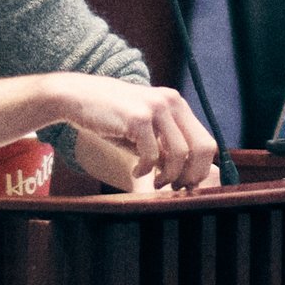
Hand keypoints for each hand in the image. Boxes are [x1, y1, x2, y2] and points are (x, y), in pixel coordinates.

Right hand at [51, 75, 219, 190]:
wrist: (77, 97)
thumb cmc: (112, 118)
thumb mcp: (145, 130)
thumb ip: (165, 146)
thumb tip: (188, 176)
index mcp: (177, 104)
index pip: (207, 141)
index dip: (201, 168)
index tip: (187, 184)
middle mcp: (172, 102)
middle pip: (201, 148)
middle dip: (191, 175)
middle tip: (175, 187)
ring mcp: (156, 107)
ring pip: (180, 154)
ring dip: (169, 176)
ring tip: (156, 182)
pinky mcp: (138, 117)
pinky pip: (152, 155)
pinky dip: (146, 170)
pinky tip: (137, 170)